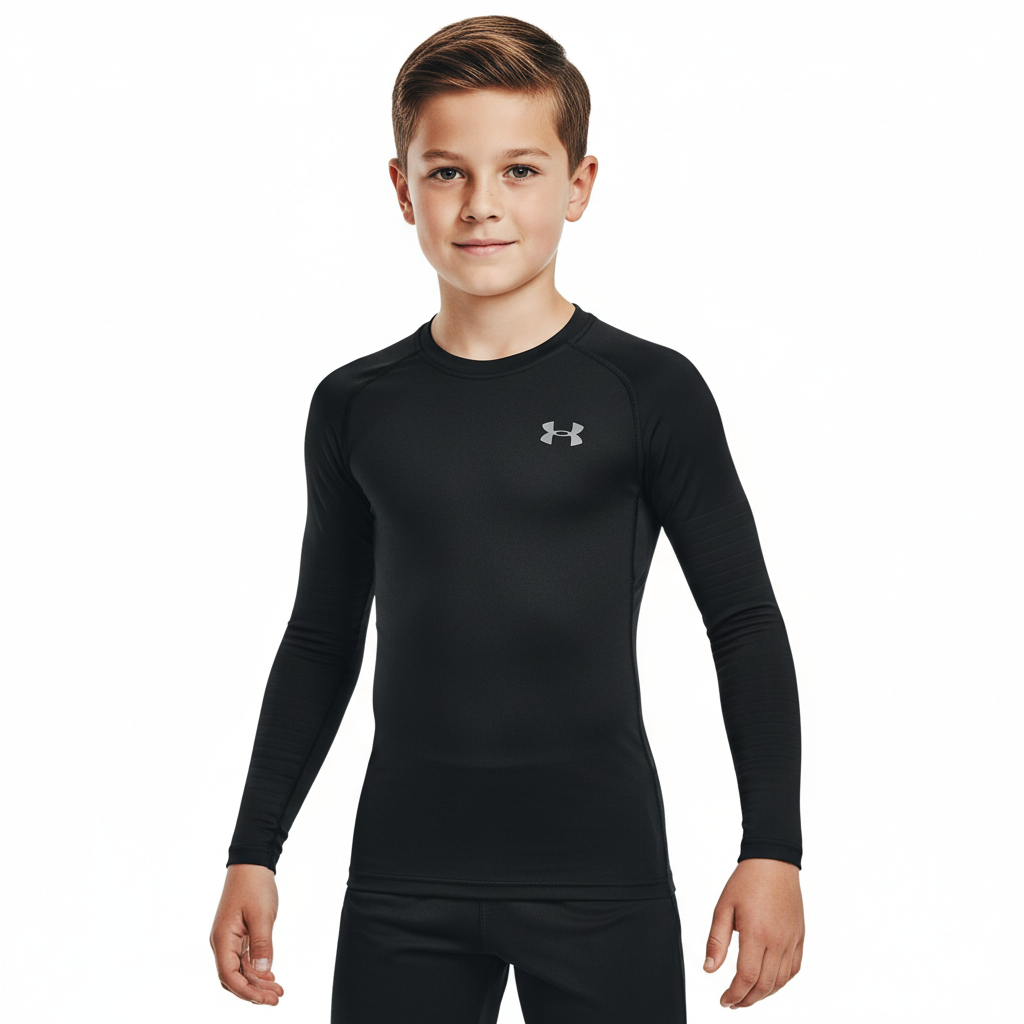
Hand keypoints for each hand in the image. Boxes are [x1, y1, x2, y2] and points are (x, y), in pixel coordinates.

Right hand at [210, 863, 285, 1005]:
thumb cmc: (254, 885)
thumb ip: (262, 945)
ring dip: (257, 981)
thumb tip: (262, 973)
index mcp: (222, 939)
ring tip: (278, 990)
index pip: (230, 977)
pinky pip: (244, 959)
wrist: (252, 863)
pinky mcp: (238, 934)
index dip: (247, 992)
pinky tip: (270, 976)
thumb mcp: (262, 916)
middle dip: (253, 991)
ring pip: (240, 970)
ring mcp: (229, 939)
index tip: (266, 1000)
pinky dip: (256, 969)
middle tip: (276, 998)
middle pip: (233, 978)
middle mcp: (222, 942)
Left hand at [702, 857, 803, 1008]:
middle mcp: (777, 941)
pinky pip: (794, 969)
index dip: (734, 995)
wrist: (773, 861)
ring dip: (764, 994)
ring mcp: (791, 940)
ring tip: (748, 996)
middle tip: (733, 1003)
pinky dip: (781, 982)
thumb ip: (716, 941)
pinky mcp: (799, 936)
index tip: (724, 1000)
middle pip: (764, 985)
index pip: (746, 978)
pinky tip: (769, 983)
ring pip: (781, 981)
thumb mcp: (724, 907)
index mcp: (756, 934)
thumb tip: (709, 969)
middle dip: (747, 1000)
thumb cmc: (747, 881)